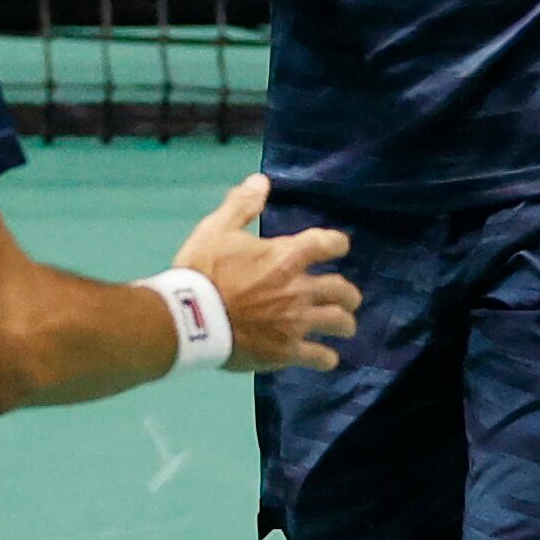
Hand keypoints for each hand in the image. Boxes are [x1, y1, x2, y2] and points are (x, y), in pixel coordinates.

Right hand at [176, 172, 354, 372]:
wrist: (191, 318)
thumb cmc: (203, 271)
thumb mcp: (216, 229)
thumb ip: (241, 204)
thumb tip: (261, 181)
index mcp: (287, 256)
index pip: (328, 244)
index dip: (338, 244)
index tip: (339, 247)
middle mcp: (300, 288)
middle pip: (342, 289)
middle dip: (348, 293)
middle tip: (346, 296)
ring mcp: (297, 322)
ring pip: (339, 322)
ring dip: (345, 322)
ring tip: (344, 325)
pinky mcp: (287, 351)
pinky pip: (319, 357)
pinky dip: (326, 358)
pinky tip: (327, 358)